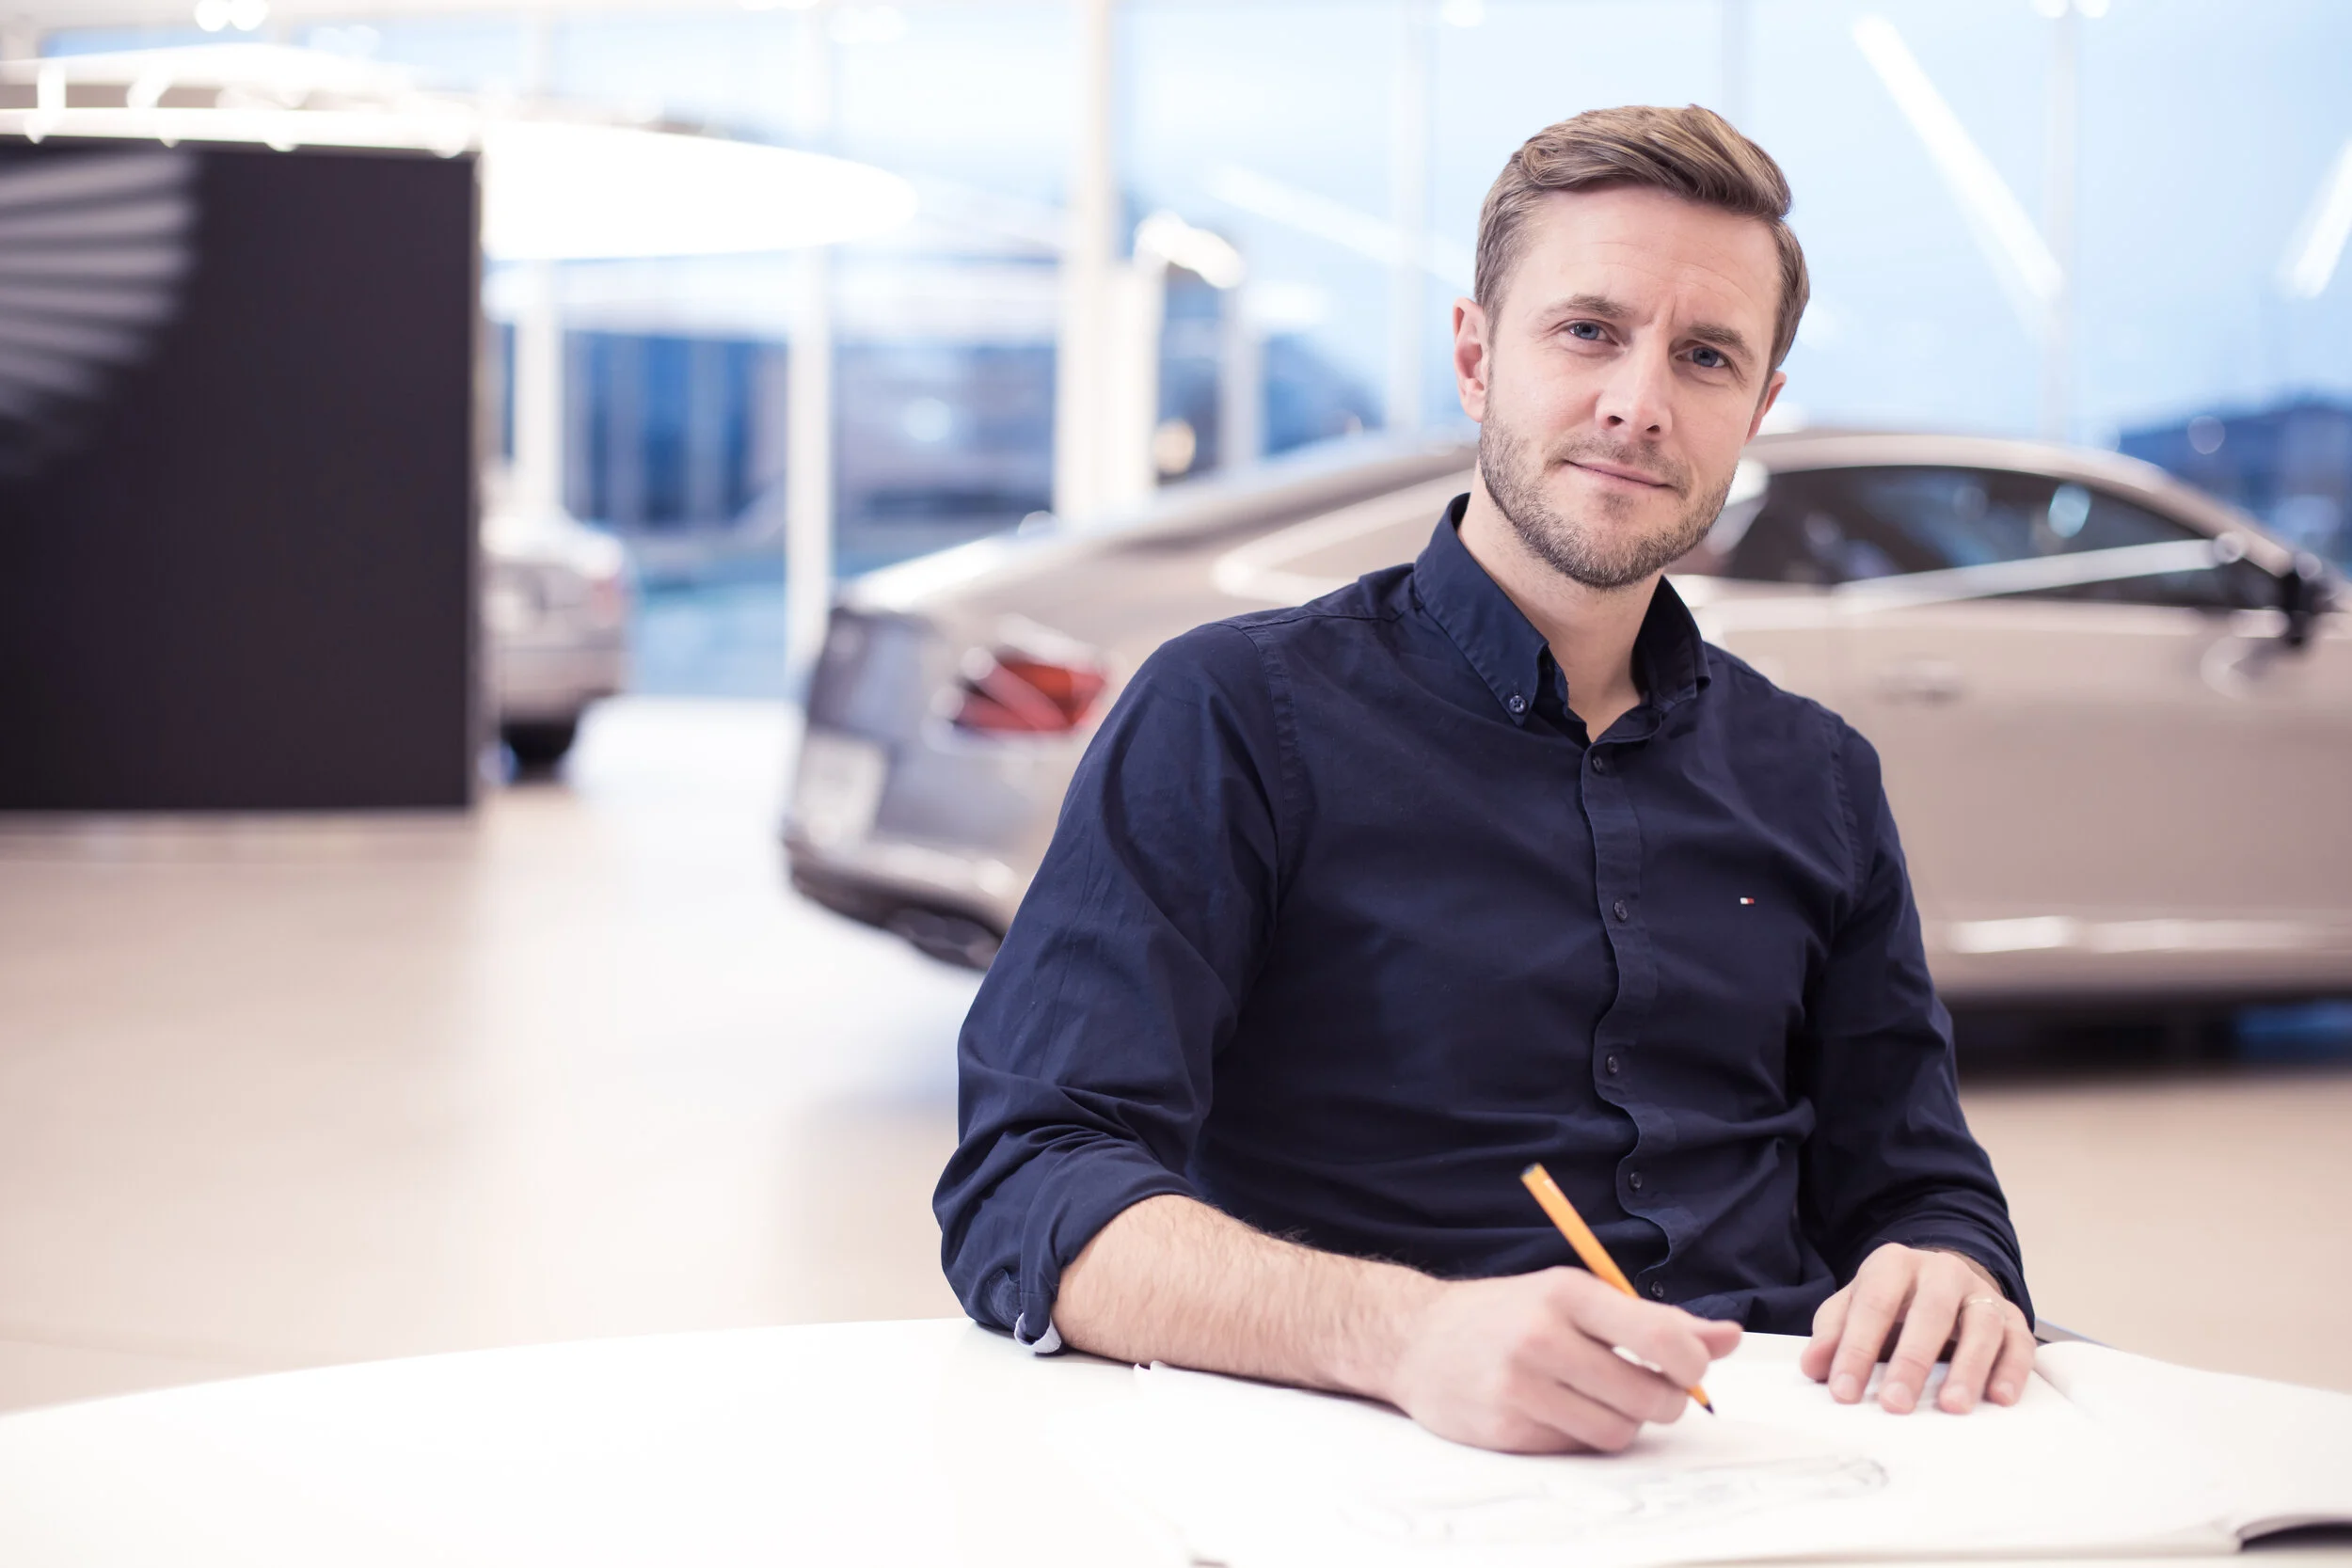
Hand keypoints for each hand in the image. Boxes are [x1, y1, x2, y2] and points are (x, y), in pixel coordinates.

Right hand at [1382, 1267, 1741, 1453]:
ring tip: (1599, 1397)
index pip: (1661, 1336)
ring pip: (1619, 1431)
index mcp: (1566, 1293)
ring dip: (1624, 1421)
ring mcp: (1521, 1387)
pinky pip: (1579, 1448)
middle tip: (1649, 1387)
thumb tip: (1729, 1338)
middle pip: (1649, 1396)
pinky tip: (1559, 1410)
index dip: (1692, 1362)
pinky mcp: (1507, 1429)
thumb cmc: (1509, 1314)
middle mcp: (1542, 1337)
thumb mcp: (1576, 1296)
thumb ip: (1654, 1319)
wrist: (1415, 1338)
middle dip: (1665, 1400)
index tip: (1688, 1366)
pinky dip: (1583, 1435)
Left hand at [1800, 1243, 2034, 1414]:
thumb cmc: (1890, 1301)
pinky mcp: (2012, 1317)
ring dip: (1969, 1367)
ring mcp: (1981, 1293)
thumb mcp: (1854, 1306)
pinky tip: (2000, 1398)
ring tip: (1952, 1406)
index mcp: (1894, 1264)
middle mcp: (1942, 1271)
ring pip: (1982, 1324)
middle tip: (1895, 1405)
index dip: (1856, 1349)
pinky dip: (2012, 1370)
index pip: (1873, 1304)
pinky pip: (2019, 1342)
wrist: (1941, 1280)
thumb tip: (1814, 1366)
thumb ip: (1833, 1332)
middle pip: (1931, 1311)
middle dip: (1912, 1360)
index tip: (1843, 1392)